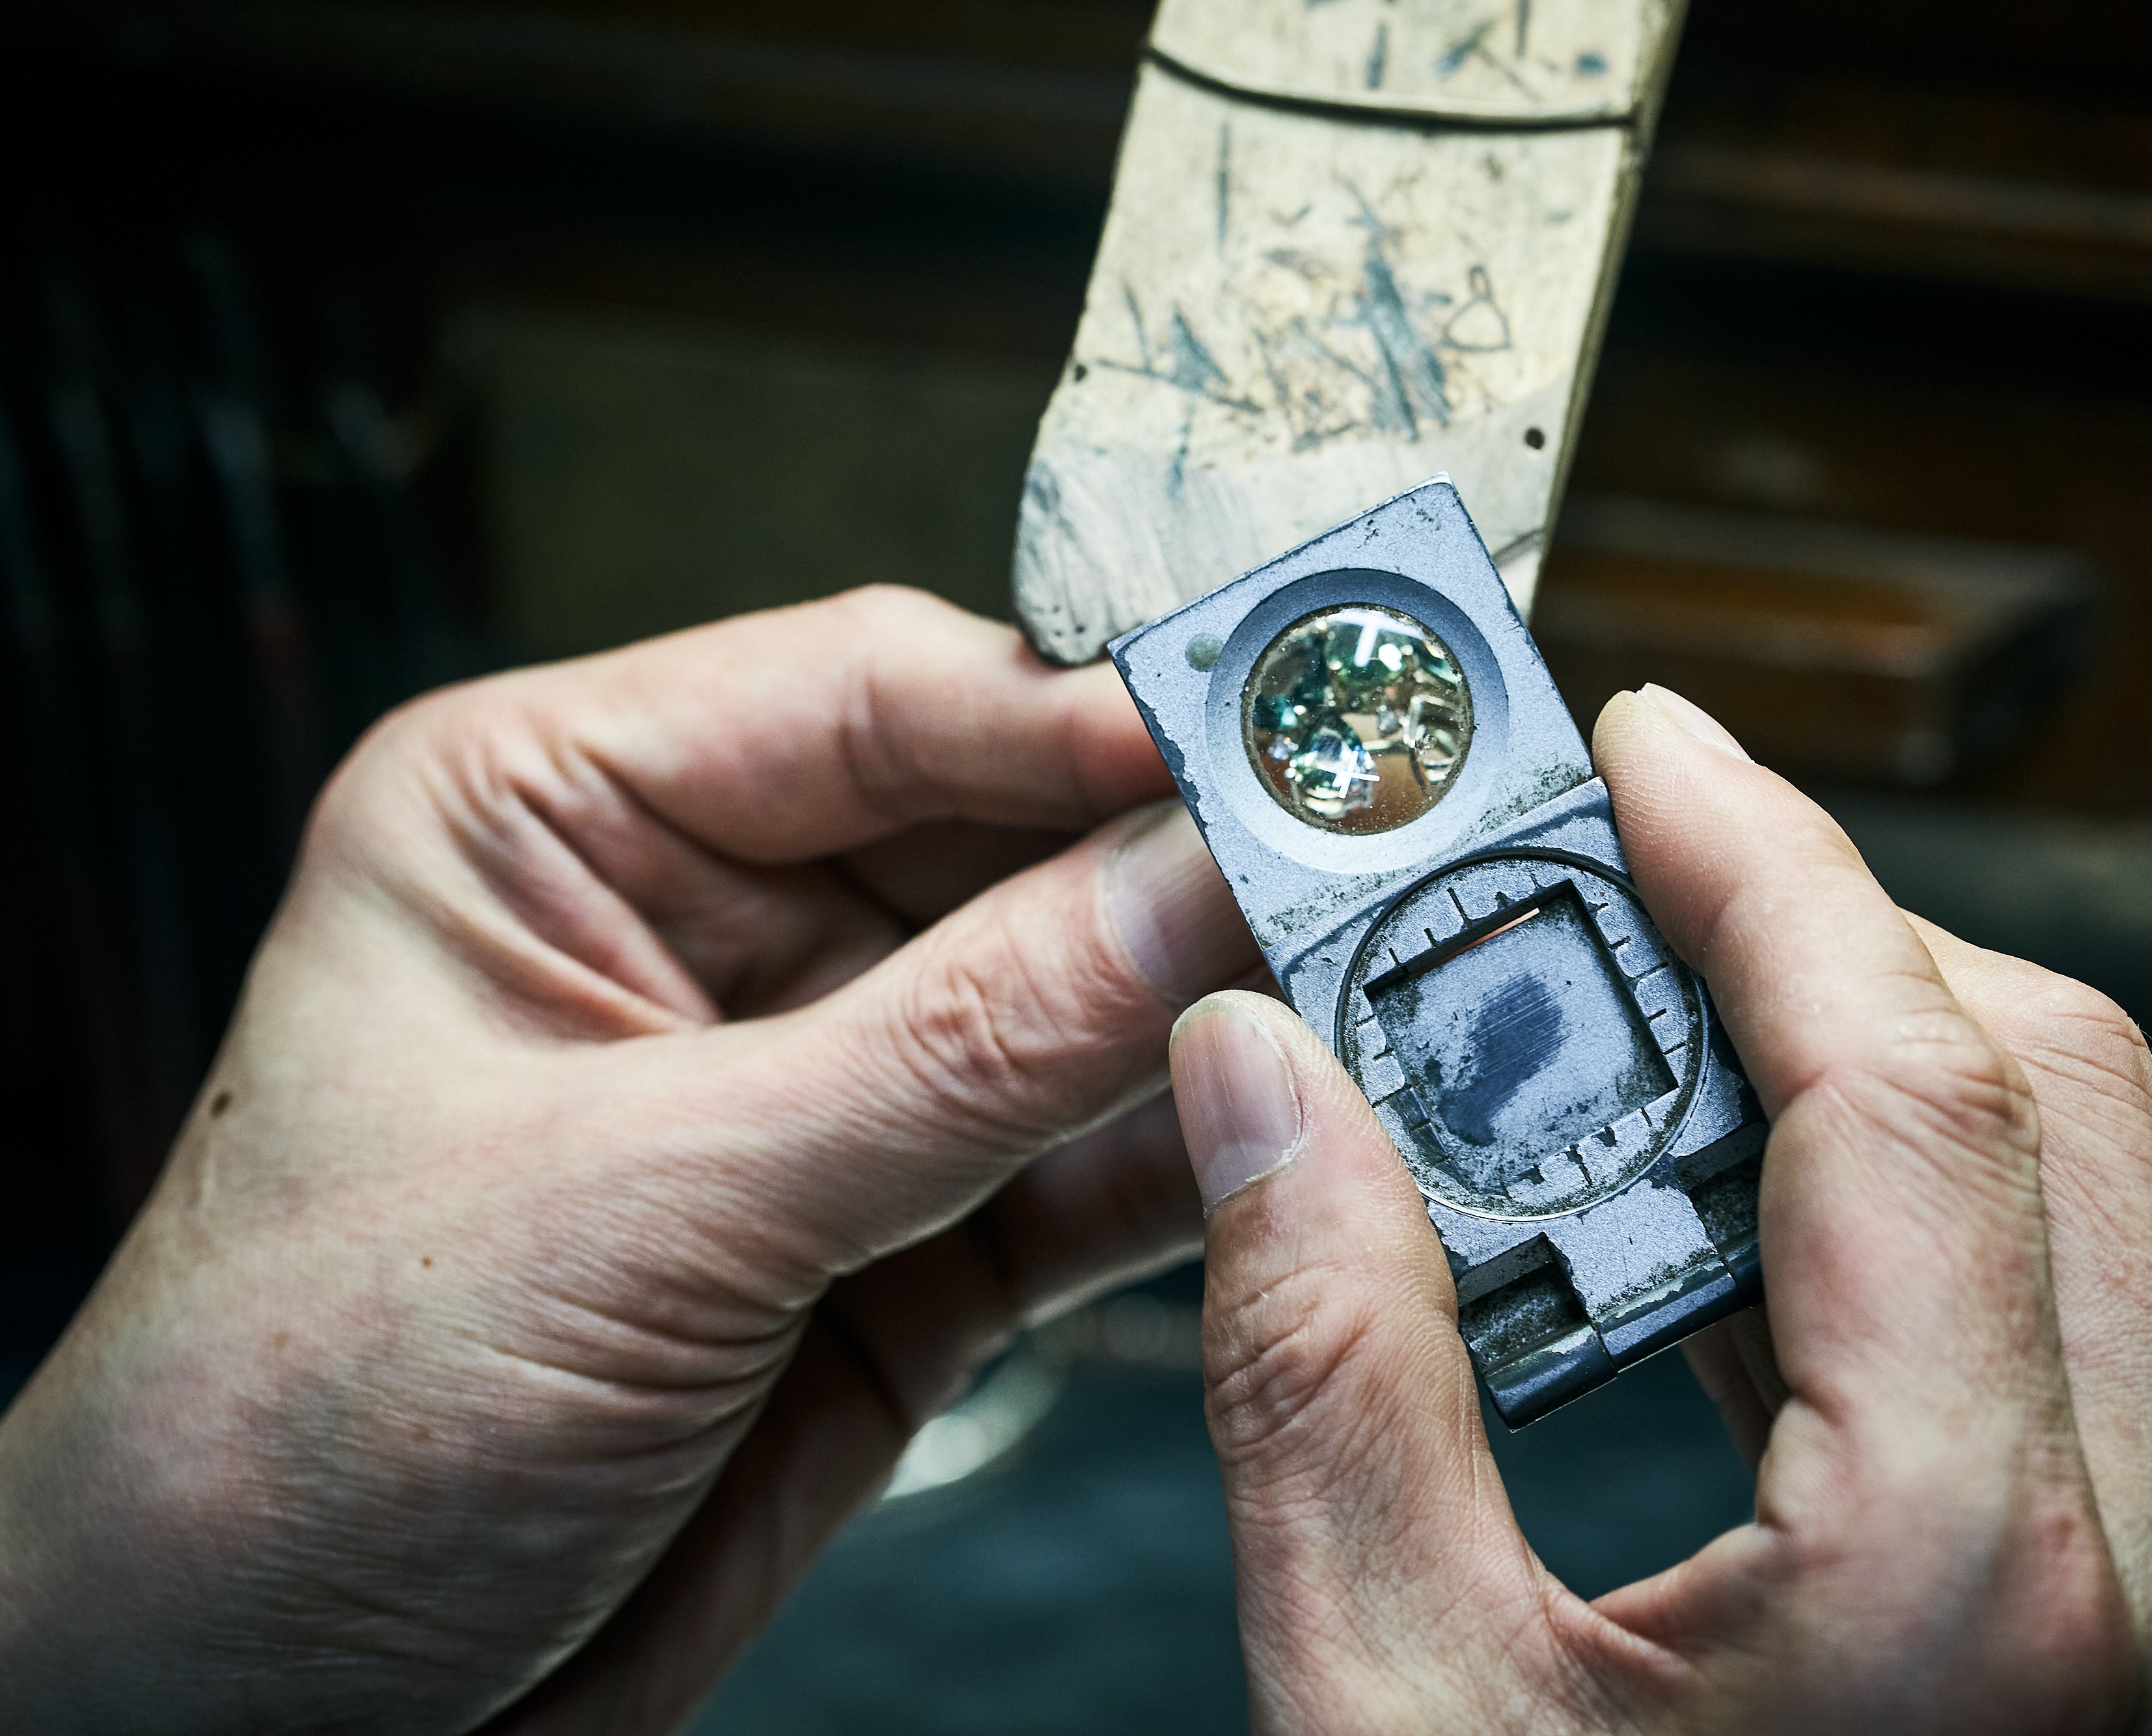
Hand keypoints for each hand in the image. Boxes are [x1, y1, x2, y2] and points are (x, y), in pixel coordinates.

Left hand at [0, 589, 1255, 1733]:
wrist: (261, 1728)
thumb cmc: (297, 1428)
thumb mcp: (646, 1203)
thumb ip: (955, 1050)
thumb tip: (1201, 886)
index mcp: (553, 817)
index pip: (870, 689)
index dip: (1084, 713)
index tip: (1273, 739)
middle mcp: (695, 929)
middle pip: (999, 837)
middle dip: (1175, 864)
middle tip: (1369, 863)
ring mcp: (807, 1094)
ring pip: (1063, 1006)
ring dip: (1207, 1014)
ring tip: (1377, 988)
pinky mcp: (889, 1251)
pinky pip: (1075, 1171)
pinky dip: (1188, 1162)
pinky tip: (1293, 1137)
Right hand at [1169, 686, 2151, 1733]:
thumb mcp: (1397, 1713)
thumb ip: (1327, 1370)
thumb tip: (1258, 1090)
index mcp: (1971, 1585)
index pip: (1911, 1082)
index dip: (1771, 868)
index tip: (1655, 750)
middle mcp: (2139, 1588)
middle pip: (2046, 1098)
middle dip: (1827, 932)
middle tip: (1627, 855)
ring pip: (2074, 1203)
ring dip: (1858, 1066)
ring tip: (1644, 1010)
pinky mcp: (2127, 1646)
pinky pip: (2050, 1331)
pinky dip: (1889, 1220)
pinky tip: (1714, 1223)